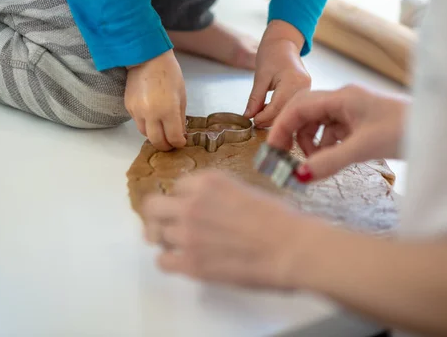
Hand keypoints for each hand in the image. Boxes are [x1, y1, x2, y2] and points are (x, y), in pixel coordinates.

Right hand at [125, 50, 186, 150]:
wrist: (146, 57)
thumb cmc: (169, 73)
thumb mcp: (181, 95)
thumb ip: (181, 117)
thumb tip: (180, 134)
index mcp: (168, 110)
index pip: (173, 138)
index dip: (179, 143)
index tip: (181, 141)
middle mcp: (151, 114)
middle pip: (157, 141)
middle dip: (166, 146)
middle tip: (171, 144)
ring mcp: (137, 112)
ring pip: (145, 134)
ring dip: (154, 135)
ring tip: (162, 130)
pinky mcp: (128, 107)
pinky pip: (138, 122)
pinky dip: (146, 124)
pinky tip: (152, 117)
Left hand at [143, 170, 311, 288]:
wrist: (292, 248)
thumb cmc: (281, 220)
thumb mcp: (246, 191)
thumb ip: (219, 195)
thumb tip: (210, 206)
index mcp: (207, 182)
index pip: (176, 187)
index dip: (181, 199)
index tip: (185, 208)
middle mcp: (191, 204)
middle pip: (153, 206)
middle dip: (159, 216)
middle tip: (167, 225)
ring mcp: (187, 234)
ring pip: (156, 235)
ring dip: (168, 240)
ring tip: (185, 246)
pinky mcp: (190, 263)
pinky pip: (162, 261)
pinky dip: (169, 261)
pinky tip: (182, 262)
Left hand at [244, 21, 310, 127]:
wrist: (283, 42)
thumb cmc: (272, 54)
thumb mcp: (260, 77)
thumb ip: (255, 99)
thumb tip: (249, 116)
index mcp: (293, 81)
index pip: (277, 108)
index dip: (263, 117)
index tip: (252, 121)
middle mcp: (304, 87)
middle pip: (285, 112)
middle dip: (268, 119)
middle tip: (254, 121)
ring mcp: (307, 89)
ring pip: (289, 111)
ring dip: (274, 116)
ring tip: (259, 114)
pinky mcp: (305, 91)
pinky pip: (292, 105)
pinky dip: (279, 110)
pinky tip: (268, 108)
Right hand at [269, 85, 408, 181]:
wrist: (438, 128)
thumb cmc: (405, 130)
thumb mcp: (364, 148)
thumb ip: (329, 162)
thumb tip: (299, 176)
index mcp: (342, 96)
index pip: (299, 106)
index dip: (281, 127)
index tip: (272, 150)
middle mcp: (344, 99)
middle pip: (305, 112)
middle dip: (292, 134)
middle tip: (284, 157)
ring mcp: (353, 110)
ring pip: (318, 123)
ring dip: (311, 142)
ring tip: (315, 163)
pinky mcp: (361, 122)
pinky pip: (333, 131)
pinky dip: (327, 145)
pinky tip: (332, 160)